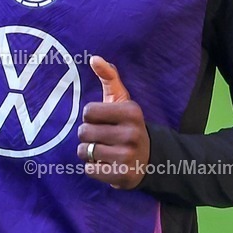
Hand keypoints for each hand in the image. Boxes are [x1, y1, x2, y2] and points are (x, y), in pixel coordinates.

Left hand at [76, 56, 149, 189]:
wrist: (149, 159)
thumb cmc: (127, 125)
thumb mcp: (122, 100)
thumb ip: (109, 78)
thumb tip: (94, 58)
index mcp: (132, 111)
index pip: (88, 112)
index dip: (91, 117)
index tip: (103, 121)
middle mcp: (132, 133)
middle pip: (84, 132)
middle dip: (87, 136)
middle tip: (101, 138)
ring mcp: (129, 155)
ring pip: (85, 151)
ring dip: (88, 152)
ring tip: (102, 151)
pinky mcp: (123, 175)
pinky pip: (90, 170)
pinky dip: (93, 168)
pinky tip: (105, 164)